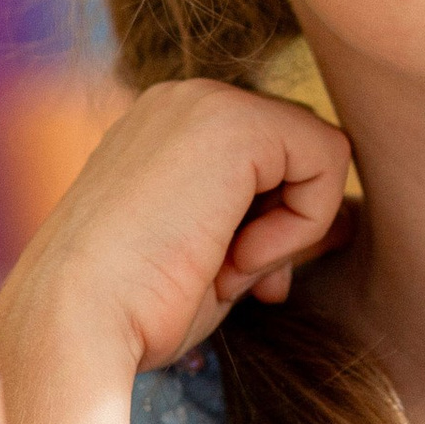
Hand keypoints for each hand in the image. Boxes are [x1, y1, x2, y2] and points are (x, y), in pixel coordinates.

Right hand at [0, 75, 351, 386]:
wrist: (73, 323)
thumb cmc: (133, 311)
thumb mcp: (219, 259)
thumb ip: (275, 226)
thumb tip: (352, 217)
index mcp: (168, 127)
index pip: (272, 159)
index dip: (275, 225)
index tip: (234, 278)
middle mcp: (186, 100)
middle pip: (300, 150)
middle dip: (289, 224)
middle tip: (236, 279)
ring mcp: (206, 101)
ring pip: (320, 152)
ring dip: (291, 229)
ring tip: (226, 269)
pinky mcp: (233, 120)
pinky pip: (328, 159)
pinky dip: (302, 224)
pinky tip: (238, 258)